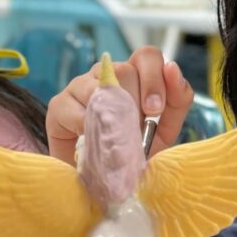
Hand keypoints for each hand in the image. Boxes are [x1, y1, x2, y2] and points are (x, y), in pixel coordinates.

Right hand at [46, 46, 194, 163]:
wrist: (107, 181)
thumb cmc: (136, 151)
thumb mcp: (166, 128)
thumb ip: (177, 99)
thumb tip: (172, 68)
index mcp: (135, 75)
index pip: (147, 56)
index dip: (154, 78)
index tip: (155, 110)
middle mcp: (107, 74)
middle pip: (125, 69)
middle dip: (136, 104)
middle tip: (137, 130)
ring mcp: (80, 85)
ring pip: (100, 85)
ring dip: (113, 116)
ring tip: (117, 138)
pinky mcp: (59, 104)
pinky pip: (75, 106)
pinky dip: (88, 126)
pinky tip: (95, 140)